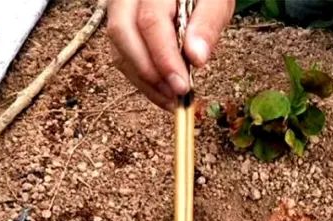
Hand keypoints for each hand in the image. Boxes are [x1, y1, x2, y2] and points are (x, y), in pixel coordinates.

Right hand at [108, 0, 234, 109]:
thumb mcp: (215, 1)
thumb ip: (207, 23)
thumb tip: (196, 58)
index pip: (151, 22)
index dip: (164, 58)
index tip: (182, 86)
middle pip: (122, 34)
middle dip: (148, 72)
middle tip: (175, 95)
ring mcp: (118, 11)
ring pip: (119, 50)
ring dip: (145, 81)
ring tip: (172, 99)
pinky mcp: (119, 30)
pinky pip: (123, 57)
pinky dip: (142, 80)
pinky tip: (164, 92)